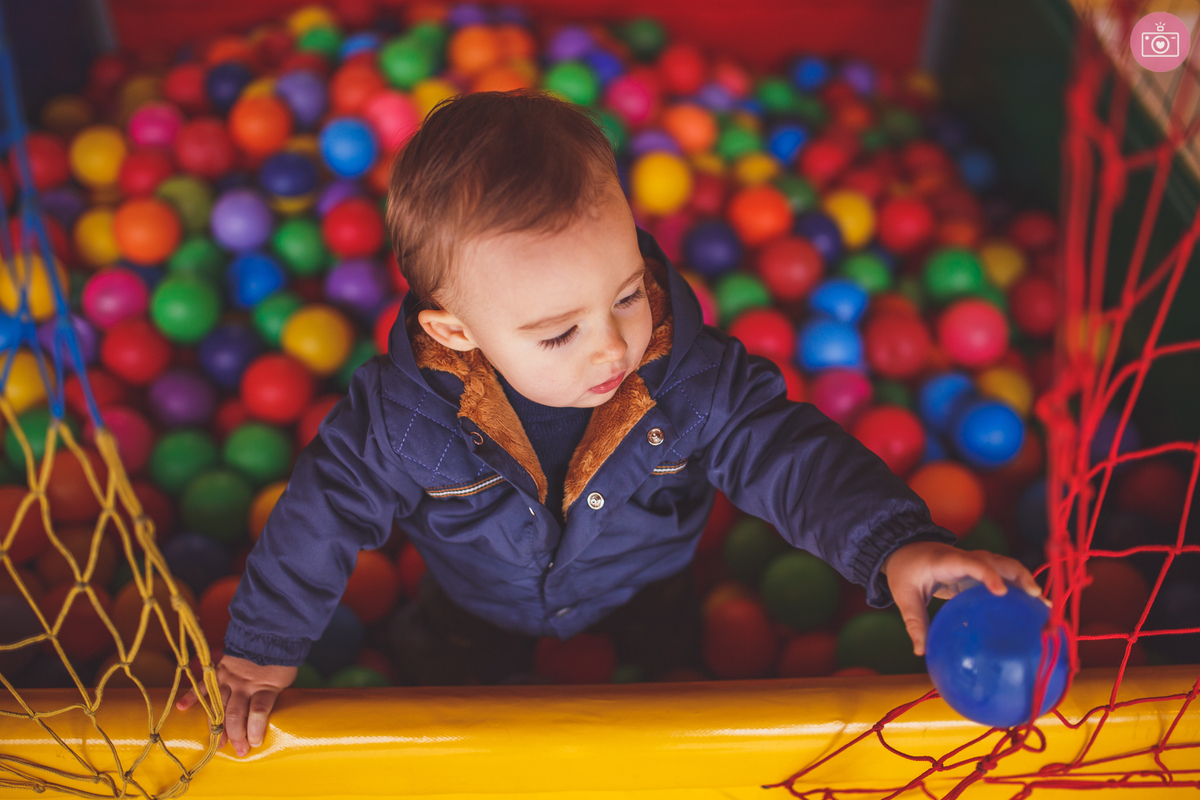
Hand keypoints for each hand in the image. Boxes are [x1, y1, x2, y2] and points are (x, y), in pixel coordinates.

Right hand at [176, 655, 297, 756]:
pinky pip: (204, 685)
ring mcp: (229, 679)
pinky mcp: (219, 672)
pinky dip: (192, 695)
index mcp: (265, 686)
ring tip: (220, 744)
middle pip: (236, 713)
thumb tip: (264, 719)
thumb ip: (273, 697)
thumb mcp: (284, 680)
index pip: (258, 711)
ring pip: (220, 706)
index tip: (254, 743)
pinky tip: (182, 708)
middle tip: (239, 751)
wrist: (268, 635)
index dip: (255, 730)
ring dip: (218, 726)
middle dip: (236, 735)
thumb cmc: (279, 662)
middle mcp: (244, 685)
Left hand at [882, 541, 1041, 657]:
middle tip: (1037, 599)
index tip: (1001, 592)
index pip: (972, 563)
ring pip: (1006, 566)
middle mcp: (966, 558)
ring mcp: (975, 563)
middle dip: (1020, 577)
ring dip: (1026, 582)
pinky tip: (1031, 609)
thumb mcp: (904, 595)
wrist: (905, 549)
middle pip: (999, 561)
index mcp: (947, 560)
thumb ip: (914, 621)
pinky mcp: (978, 571)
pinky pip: (1002, 576)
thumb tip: (921, 652)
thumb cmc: (905, 570)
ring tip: (1044, 606)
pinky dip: (1019, 588)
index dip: (988, 574)